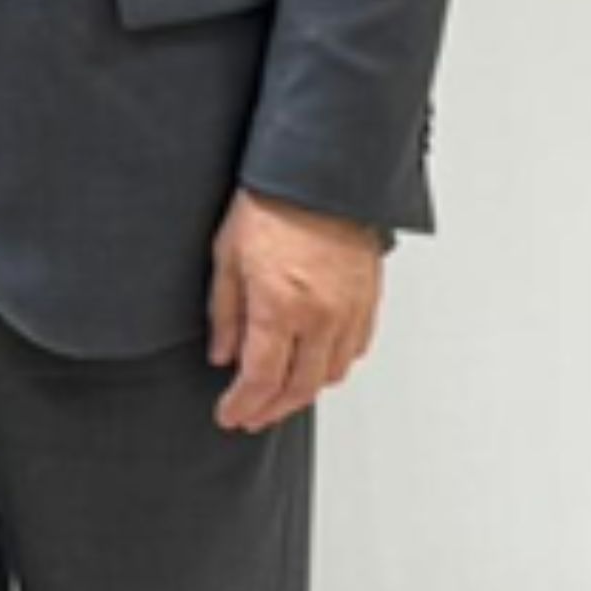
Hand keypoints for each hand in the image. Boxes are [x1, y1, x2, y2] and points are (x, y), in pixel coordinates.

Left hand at [207, 188, 385, 432]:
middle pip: (298, 388)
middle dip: (271, 409)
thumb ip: (225, 314)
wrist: (319, 175)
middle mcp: (320, 316)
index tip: (229, 415)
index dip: (243, 405)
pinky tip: (315, 366)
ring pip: (330, 374)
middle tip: (251, 416)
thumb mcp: (226, 258)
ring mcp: (349, 310)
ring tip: (279, 395)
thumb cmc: (270, 205)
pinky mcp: (368, 299)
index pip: (261, 379)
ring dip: (303, 392)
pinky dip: (333, 365)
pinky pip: (355, 349)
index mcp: (280, 307)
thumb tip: (223, 356)